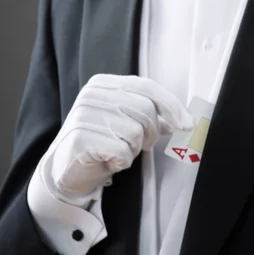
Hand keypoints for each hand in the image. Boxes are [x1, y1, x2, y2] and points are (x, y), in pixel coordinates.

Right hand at [32, 74, 193, 207]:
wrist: (66, 171)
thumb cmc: (101, 142)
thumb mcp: (126, 120)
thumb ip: (151, 113)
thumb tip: (183, 119)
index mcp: (103, 83)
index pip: (147, 86)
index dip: (172, 105)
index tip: (187, 124)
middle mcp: (92, 95)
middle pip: (146, 109)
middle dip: (151, 132)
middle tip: (141, 145)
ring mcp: (84, 116)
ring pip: (135, 132)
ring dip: (134, 148)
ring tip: (117, 151)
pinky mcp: (81, 140)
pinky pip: (122, 151)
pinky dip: (121, 161)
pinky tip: (108, 161)